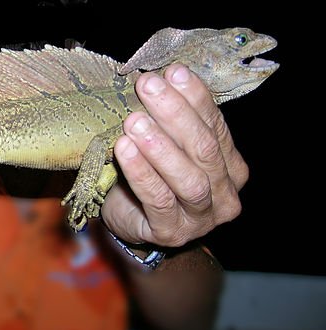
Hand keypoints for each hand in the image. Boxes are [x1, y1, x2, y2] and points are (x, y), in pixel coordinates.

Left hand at [102, 64, 247, 246]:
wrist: (132, 225)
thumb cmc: (151, 179)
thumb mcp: (167, 147)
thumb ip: (171, 123)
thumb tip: (160, 78)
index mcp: (231, 167)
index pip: (216, 126)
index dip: (194, 97)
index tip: (172, 71)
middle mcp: (225, 194)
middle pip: (204, 148)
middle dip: (175, 114)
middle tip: (148, 87)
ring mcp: (202, 218)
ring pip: (188, 178)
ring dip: (160, 146)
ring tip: (135, 122)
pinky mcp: (172, 233)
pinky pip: (159, 200)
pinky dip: (141, 173)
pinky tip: (124, 150)